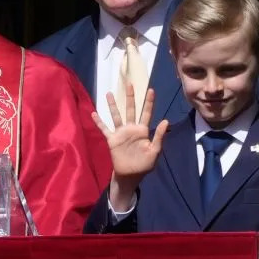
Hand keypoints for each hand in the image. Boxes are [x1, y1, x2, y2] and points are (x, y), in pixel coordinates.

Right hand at [91, 85, 168, 210]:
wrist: (130, 175)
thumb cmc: (145, 164)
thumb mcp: (155, 151)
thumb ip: (159, 136)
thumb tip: (165, 120)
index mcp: (143, 131)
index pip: (147, 113)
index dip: (149, 102)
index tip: (151, 90)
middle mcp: (131, 128)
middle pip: (131, 109)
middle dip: (130, 97)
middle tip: (130, 84)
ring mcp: (121, 133)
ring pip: (116, 116)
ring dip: (112, 105)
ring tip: (109, 93)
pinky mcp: (111, 139)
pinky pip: (104, 128)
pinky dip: (99, 121)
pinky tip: (93, 113)